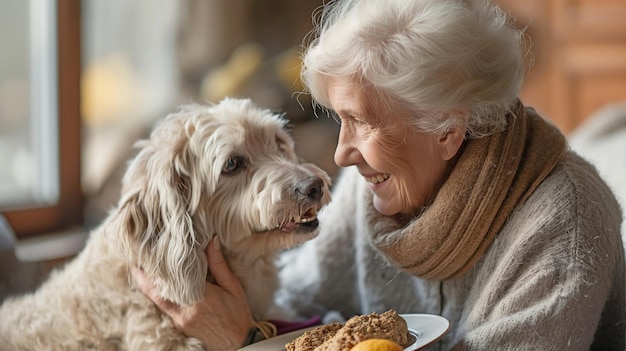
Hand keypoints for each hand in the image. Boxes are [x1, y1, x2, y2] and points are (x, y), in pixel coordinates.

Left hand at [132, 238, 255, 350]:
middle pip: (157, 292)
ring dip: (150, 287)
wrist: (239, 342)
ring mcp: (180, 321)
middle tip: (136, 261)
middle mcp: (186, 310)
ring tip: (141, 271)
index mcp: (200, 296)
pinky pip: (165, 309)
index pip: (172, 278)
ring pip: (158, 301)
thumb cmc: (238, 313)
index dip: (156, 268)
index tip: (147, 254)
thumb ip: (219, 264)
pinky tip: (158, 287)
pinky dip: (159, 297)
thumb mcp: (232, 286)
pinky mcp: (179, 326)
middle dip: (144, 277)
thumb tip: (212, 241)